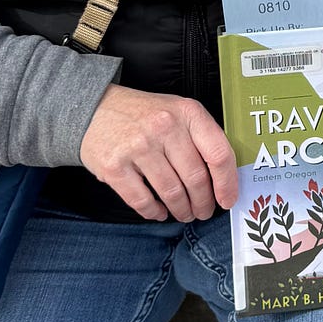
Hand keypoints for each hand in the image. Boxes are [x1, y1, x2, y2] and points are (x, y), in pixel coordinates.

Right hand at [79, 84, 237, 221]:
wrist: (95, 108)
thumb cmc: (143, 114)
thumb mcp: (178, 112)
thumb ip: (201, 138)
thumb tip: (224, 178)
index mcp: (187, 112)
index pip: (218, 154)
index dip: (227, 183)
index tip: (227, 199)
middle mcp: (164, 127)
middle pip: (196, 178)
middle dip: (203, 203)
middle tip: (203, 211)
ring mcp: (138, 147)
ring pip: (172, 192)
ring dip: (181, 210)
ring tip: (183, 213)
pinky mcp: (115, 165)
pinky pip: (143, 200)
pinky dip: (154, 211)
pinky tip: (159, 211)